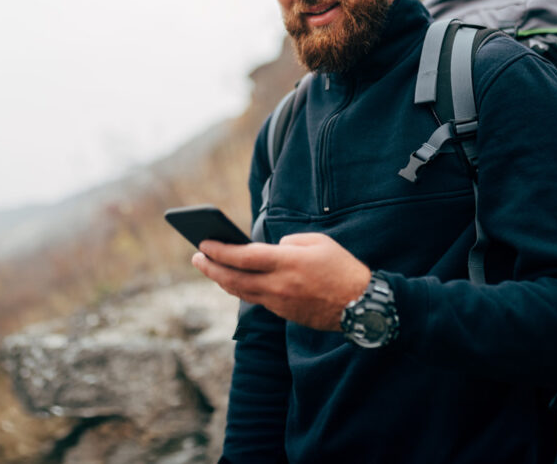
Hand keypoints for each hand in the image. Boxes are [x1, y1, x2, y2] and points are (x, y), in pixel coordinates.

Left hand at [192, 233, 371, 330]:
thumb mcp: (318, 242)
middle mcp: (279, 285)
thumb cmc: (341, 268)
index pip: (243, 256)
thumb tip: (271, 249)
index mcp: (287, 263)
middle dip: (211, 267)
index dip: (219, 250)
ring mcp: (279, 303)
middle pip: (234, 278)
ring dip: (222, 280)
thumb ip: (290, 242)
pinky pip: (256, 300)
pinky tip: (235, 281)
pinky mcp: (284, 314)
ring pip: (241, 292)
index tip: (203, 243)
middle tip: (196, 257)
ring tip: (209, 268)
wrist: (360, 305)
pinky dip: (241, 289)